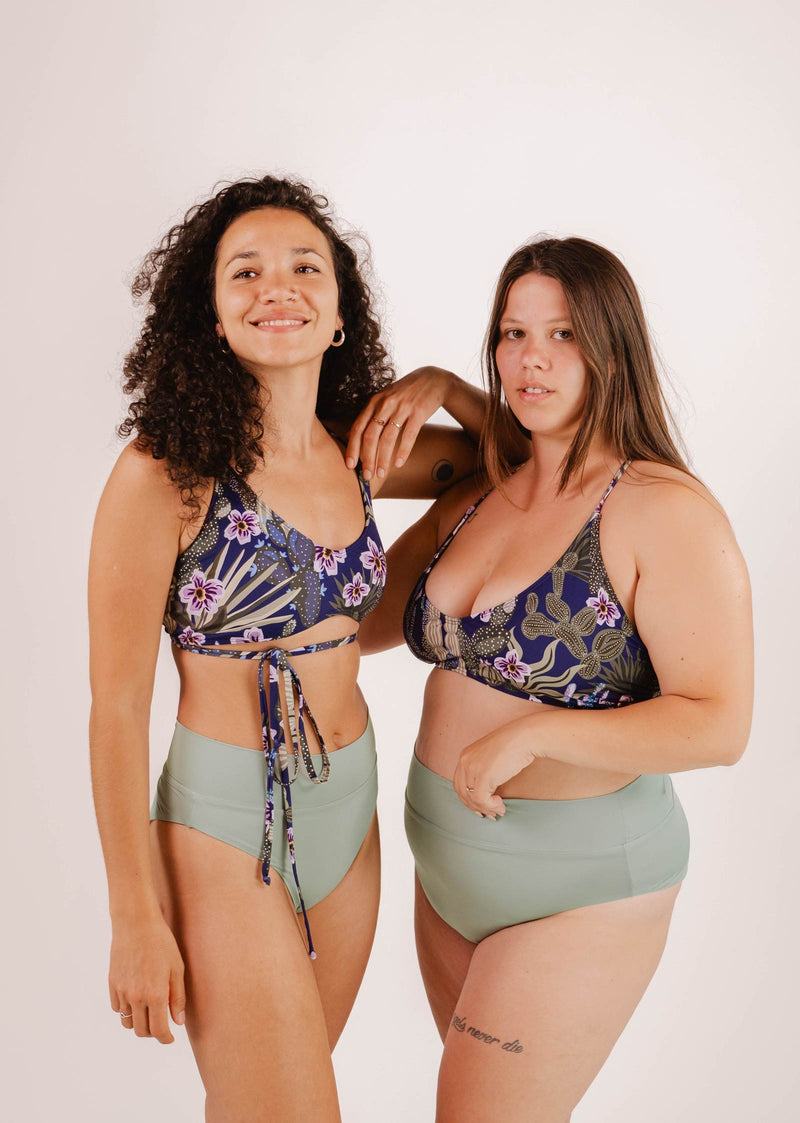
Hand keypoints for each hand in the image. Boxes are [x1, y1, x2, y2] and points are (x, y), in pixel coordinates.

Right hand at [109, 912, 185, 1043]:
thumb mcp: (177, 968)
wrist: (135, 923)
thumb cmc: (161, 943)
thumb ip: (178, 997)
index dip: (165, 1039)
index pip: (159, 1030)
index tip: (170, 1038)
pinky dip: (127, 1010)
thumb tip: (177, 1022)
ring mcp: (122, 992)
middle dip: (153, 1032)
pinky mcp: (112, 985)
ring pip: (128, 1022)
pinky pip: (118, 1008)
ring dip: (139, 1023)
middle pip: (142, 1031)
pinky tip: (137, 999)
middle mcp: (136, 997)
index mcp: (155, 994)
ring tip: (149, 1012)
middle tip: (162, 1024)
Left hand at [346, 366, 455, 479]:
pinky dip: (403, 451)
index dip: (353, 448)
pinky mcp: (419, 412)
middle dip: (367, 458)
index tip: (350, 465)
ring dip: (383, 459)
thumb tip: (348, 435)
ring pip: (388, 438)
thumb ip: (367, 416)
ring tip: (381, 474)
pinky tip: (399, 464)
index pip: (358, 427)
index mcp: (374, 402)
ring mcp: (403, 407)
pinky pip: (408, 435)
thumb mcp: (383, 399)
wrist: (434, 379)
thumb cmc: (405, 393)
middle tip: (367, 476)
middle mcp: (386, 404)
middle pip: (371, 435)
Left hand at [452, 722, 535, 818]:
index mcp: (466, 755)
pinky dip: (490, 806)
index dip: (469, 799)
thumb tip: (486, 794)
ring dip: (486, 808)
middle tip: (489, 814)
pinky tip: (501, 804)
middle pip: (462, 792)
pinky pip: (481, 799)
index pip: (459, 783)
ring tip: (498, 810)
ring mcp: (473, 768)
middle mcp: (465, 761)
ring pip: (472, 798)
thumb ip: (484, 771)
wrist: (524, 738)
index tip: (481, 807)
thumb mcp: (491, 758)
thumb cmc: (513, 746)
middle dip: (475, 807)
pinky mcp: (483, 776)